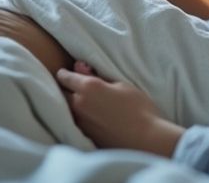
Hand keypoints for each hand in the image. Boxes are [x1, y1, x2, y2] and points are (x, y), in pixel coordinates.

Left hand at [56, 61, 184, 155]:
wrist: (146, 139)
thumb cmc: (139, 108)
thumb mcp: (122, 85)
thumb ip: (99, 77)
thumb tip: (80, 67)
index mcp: (88, 88)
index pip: (66, 77)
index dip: (65, 73)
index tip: (66, 72)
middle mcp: (79, 105)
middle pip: (62, 94)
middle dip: (65, 89)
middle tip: (74, 86)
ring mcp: (80, 123)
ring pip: (68, 109)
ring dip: (71, 103)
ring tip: (83, 101)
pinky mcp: (85, 136)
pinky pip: (76, 122)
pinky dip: (79, 116)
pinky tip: (90, 116)